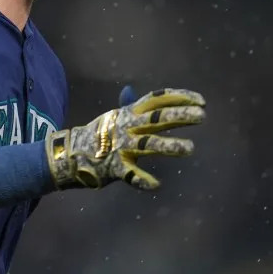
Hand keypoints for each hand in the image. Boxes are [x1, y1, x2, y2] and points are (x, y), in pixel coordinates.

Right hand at [44, 87, 205, 189]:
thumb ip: (129, 106)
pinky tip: (155, 184)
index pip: (157, 100)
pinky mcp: (115, 167)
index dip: (179, 97)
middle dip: (180, 116)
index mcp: (130, 113)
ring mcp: (121, 147)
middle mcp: (128, 127)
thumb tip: (131, 89)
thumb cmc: (99, 135)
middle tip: (202, 116)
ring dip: (169, 146)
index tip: (201, 100)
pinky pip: (130, 174)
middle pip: (157, 119)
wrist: (71, 153)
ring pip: (148, 145)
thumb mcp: (114, 117)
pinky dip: (141, 180)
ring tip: (190, 148)